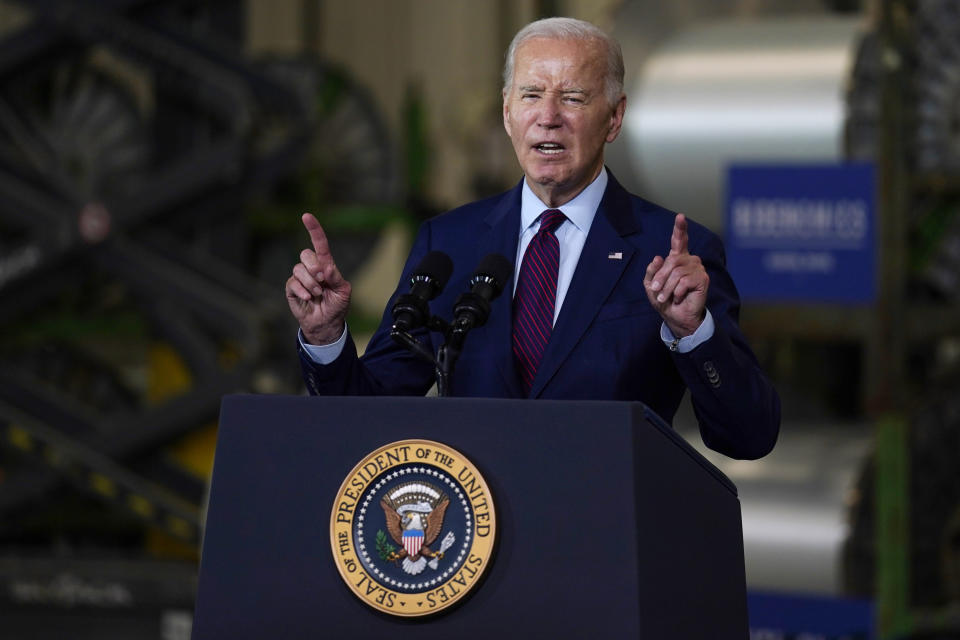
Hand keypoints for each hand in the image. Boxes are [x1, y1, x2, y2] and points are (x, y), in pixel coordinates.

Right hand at [285, 213, 351, 344]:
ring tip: (317, 294)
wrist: (327, 323)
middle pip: (306, 254)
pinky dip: (302, 290)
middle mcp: (311, 268)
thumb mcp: (344, 292)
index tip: (306, 216)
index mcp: (326, 265)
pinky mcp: (292, 288)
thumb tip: (326, 268)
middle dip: (314, 267)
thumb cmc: (337, 306)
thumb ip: (336, 278)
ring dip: (310, 283)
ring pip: (299, 269)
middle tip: (323, 280)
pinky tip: (308, 298)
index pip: (319, 243)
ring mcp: (300, 278)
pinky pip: (292, 282)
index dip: (313, 229)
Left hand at [644, 214, 708, 337]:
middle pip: (672, 261)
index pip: (679, 240)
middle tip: (656, 290)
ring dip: (667, 287)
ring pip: (677, 272)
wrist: (676, 317)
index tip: (680, 216)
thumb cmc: (665, 300)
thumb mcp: (651, 285)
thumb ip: (651, 271)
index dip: (680, 228)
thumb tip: (658, 258)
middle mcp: (689, 260)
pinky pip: (685, 281)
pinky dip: (677, 292)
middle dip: (661, 277)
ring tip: (666, 297)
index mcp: (677, 259)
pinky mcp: (703, 279)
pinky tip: (679, 297)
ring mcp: (697, 269)